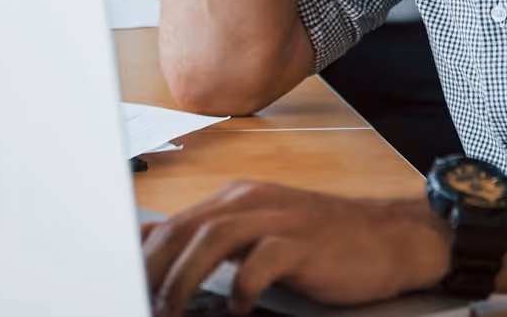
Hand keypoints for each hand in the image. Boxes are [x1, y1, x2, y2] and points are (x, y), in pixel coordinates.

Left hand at [142, 183, 450, 316]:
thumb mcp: (260, 236)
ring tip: (170, 310)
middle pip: (182, 229)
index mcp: (234, 199)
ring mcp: (276, 218)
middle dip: (151, 269)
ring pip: (211, 240)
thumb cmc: (322, 244)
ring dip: (183, 278)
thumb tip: (160, 266)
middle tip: (136, 300)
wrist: (388, 237)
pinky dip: (241, 288)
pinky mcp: (301, 242)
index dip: (140, 255)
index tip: (117, 282)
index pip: (172, 222)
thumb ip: (215, 246)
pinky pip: (260, 263)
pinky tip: (237, 309)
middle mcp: (249, 201)